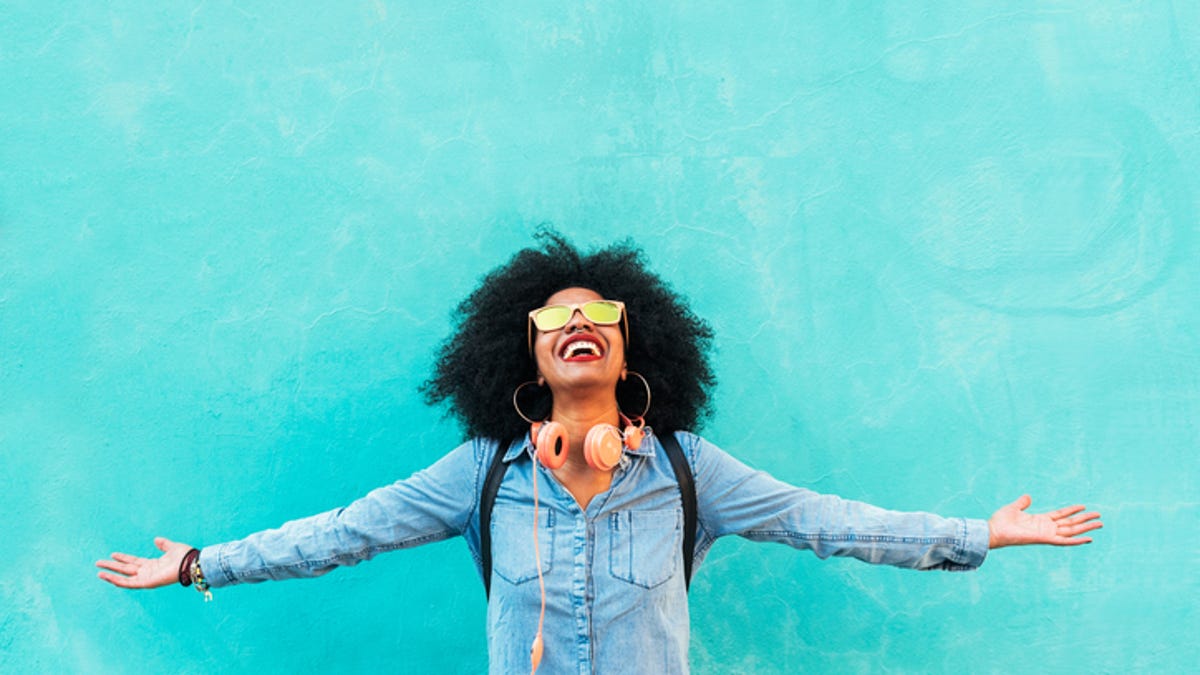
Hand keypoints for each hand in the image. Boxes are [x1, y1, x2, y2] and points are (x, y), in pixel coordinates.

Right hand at [96, 537, 193, 588]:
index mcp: (152, 565)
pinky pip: (130, 583)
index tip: (112, 554)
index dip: (123, 558)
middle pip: (126, 570)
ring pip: (125, 578)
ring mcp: (147, 578)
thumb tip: (156, 540)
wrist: (191, 562)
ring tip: (99, 572)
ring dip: (111, 575)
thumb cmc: (185, 556)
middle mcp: (148, 572)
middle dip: (112, 566)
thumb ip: (164, 544)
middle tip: (98, 563)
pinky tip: (109, 577)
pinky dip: (119, 581)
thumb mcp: (172, 547)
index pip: (134, 562)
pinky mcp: (147, 583)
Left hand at [987, 495, 1102, 548]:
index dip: (1072, 510)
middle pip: (1070, 523)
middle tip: (1099, 516)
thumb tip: (1028, 496)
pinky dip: (1077, 540)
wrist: (994, 531)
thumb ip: (1022, 503)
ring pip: (1072, 531)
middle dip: (1085, 519)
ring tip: (1100, 524)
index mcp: (1040, 520)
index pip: (1061, 514)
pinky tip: (1089, 539)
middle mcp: (1046, 528)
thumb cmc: (1001, 521)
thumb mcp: (1014, 508)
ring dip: (1086, 528)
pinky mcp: (1045, 539)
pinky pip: (1064, 540)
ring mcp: (1047, 534)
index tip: (1084, 506)